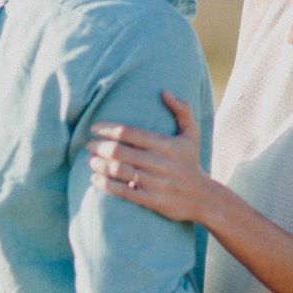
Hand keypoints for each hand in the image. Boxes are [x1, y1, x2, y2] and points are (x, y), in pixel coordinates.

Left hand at [88, 91, 213, 223]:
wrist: (203, 198)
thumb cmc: (191, 162)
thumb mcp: (192, 134)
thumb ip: (182, 110)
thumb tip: (164, 92)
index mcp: (166, 144)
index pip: (129, 132)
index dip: (107, 129)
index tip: (94, 128)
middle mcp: (159, 163)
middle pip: (119, 151)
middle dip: (99, 147)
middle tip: (88, 145)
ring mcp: (155, 183)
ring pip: (118, 170)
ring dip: (99, 165)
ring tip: (90, 160)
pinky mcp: (151, 200)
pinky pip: (123, 191)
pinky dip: (105, 185)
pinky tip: (95, 179)